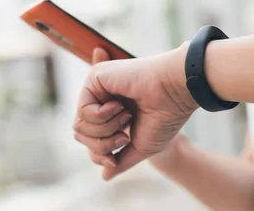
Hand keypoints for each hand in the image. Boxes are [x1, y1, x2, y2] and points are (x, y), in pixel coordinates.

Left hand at [74, 44, 197, 180]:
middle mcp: (103, 99)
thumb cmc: (165, 117)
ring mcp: (98, 88)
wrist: (175, 95)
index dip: (99, 154)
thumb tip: (105, 176)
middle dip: (102, 143)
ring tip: (127, 117)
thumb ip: (121, 160)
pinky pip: (82, 111)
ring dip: (105, 130)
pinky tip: (119, 106)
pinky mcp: (95, 77)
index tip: (116, 154)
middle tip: (124, 135)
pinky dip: (101, 116)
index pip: (90, 140)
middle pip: (81, 134)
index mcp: (114, 113)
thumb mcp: (141, 147)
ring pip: (79, 125)